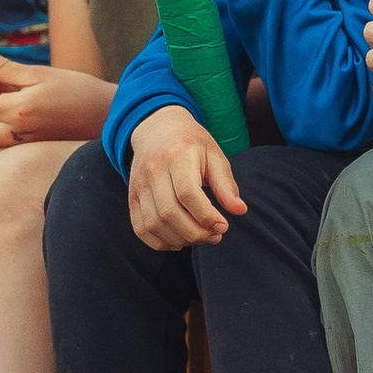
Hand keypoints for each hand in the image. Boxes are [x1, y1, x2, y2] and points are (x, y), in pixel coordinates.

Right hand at [127, 105, 247, 248]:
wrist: (158, 130)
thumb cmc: (192, 145)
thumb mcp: (214, 156)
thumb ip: (226, 184)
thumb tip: (240, 210)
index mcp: (177, 157)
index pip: (187, 193)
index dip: (206, 216)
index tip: (223, 226)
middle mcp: (153, 172)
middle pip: (169, 213)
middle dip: (195, 233)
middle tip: (215, 236)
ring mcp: (139, 186)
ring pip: (153, 224)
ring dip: (179, 239)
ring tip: (200, 238)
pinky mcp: (132, 198)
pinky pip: (141, 228)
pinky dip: (159, 242)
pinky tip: (179, 240)